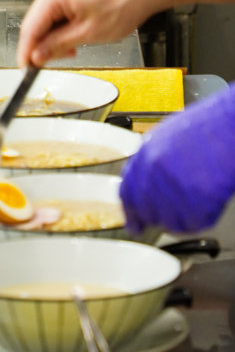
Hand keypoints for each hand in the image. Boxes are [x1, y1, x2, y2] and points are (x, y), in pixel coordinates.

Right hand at [17, 0, 150, 66]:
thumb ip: (57, 45)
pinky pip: (57, 10)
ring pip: (46, 17)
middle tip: (45, 64)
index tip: (25, 67)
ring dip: (52, 37)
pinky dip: (61, 26)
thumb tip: (37, 56)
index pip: (30, 26)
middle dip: (40, 45)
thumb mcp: (88, 33)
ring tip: (69, 50)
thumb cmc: (124, 4)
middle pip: (36, 21)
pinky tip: (72, 37)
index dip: (26, 50)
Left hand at [121, 83, 234, 233]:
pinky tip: (210, 200)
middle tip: (175, 212)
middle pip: (147, 211)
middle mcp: (155, 170)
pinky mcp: (195, 200)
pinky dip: (203, 217)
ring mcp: (173, 186)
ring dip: (184, 217)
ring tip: (199, 198)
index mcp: (146, 152)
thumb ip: (153, 160)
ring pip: (170, 222)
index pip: (127, 192)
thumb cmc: (209, 127)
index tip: (134, 224)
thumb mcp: (169, 136)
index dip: (130, 212)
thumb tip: (147, 182)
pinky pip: (193, 224)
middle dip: (160, 216)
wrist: (231, 127)